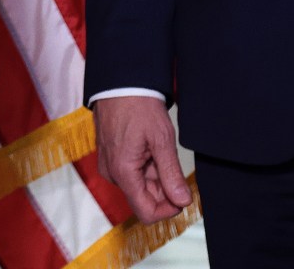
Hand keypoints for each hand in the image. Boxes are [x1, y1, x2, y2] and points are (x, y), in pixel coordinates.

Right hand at [94, 95, 192, 224]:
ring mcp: (109, 164)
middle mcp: (112, 173)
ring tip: (161, 150)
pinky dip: (146, 167)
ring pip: (138, 185)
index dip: (168, 210)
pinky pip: (130, 173)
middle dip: (164, 190)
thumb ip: (171, 174)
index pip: (146, 212)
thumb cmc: (139, 106)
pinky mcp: (110, 156)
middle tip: (176, 166)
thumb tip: (183, 201)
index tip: (183, 196)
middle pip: (143, 198)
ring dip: (155, 177)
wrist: (120, 82)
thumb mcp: (162, 140)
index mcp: (122, 172)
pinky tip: (152, 148)